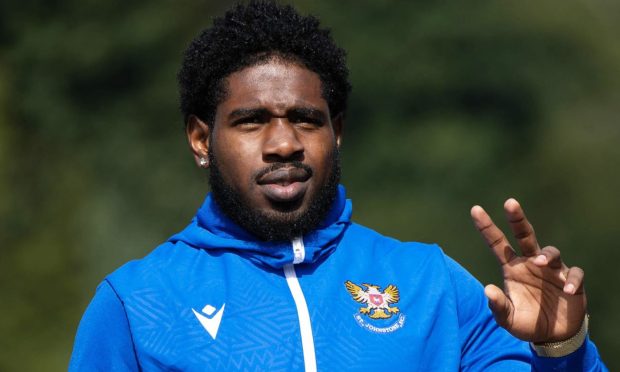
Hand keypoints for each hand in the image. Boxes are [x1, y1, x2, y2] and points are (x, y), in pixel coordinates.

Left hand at [470, 199, 586, 342]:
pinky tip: (567, 290)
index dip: (487, 227)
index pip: (497, 243)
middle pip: (524, 235)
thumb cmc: (527, 322)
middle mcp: (531, 263)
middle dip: (517, 218)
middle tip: (509, 203)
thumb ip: (498, 307)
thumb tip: (487, 289)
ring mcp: (552, 270)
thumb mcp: (508, 319)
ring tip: (539, 262)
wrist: (553, 335)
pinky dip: (572, 280)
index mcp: (512, 268)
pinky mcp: (571, 282)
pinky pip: (574, 274)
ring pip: (551, 251)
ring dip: (546, 255)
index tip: (475, 209)